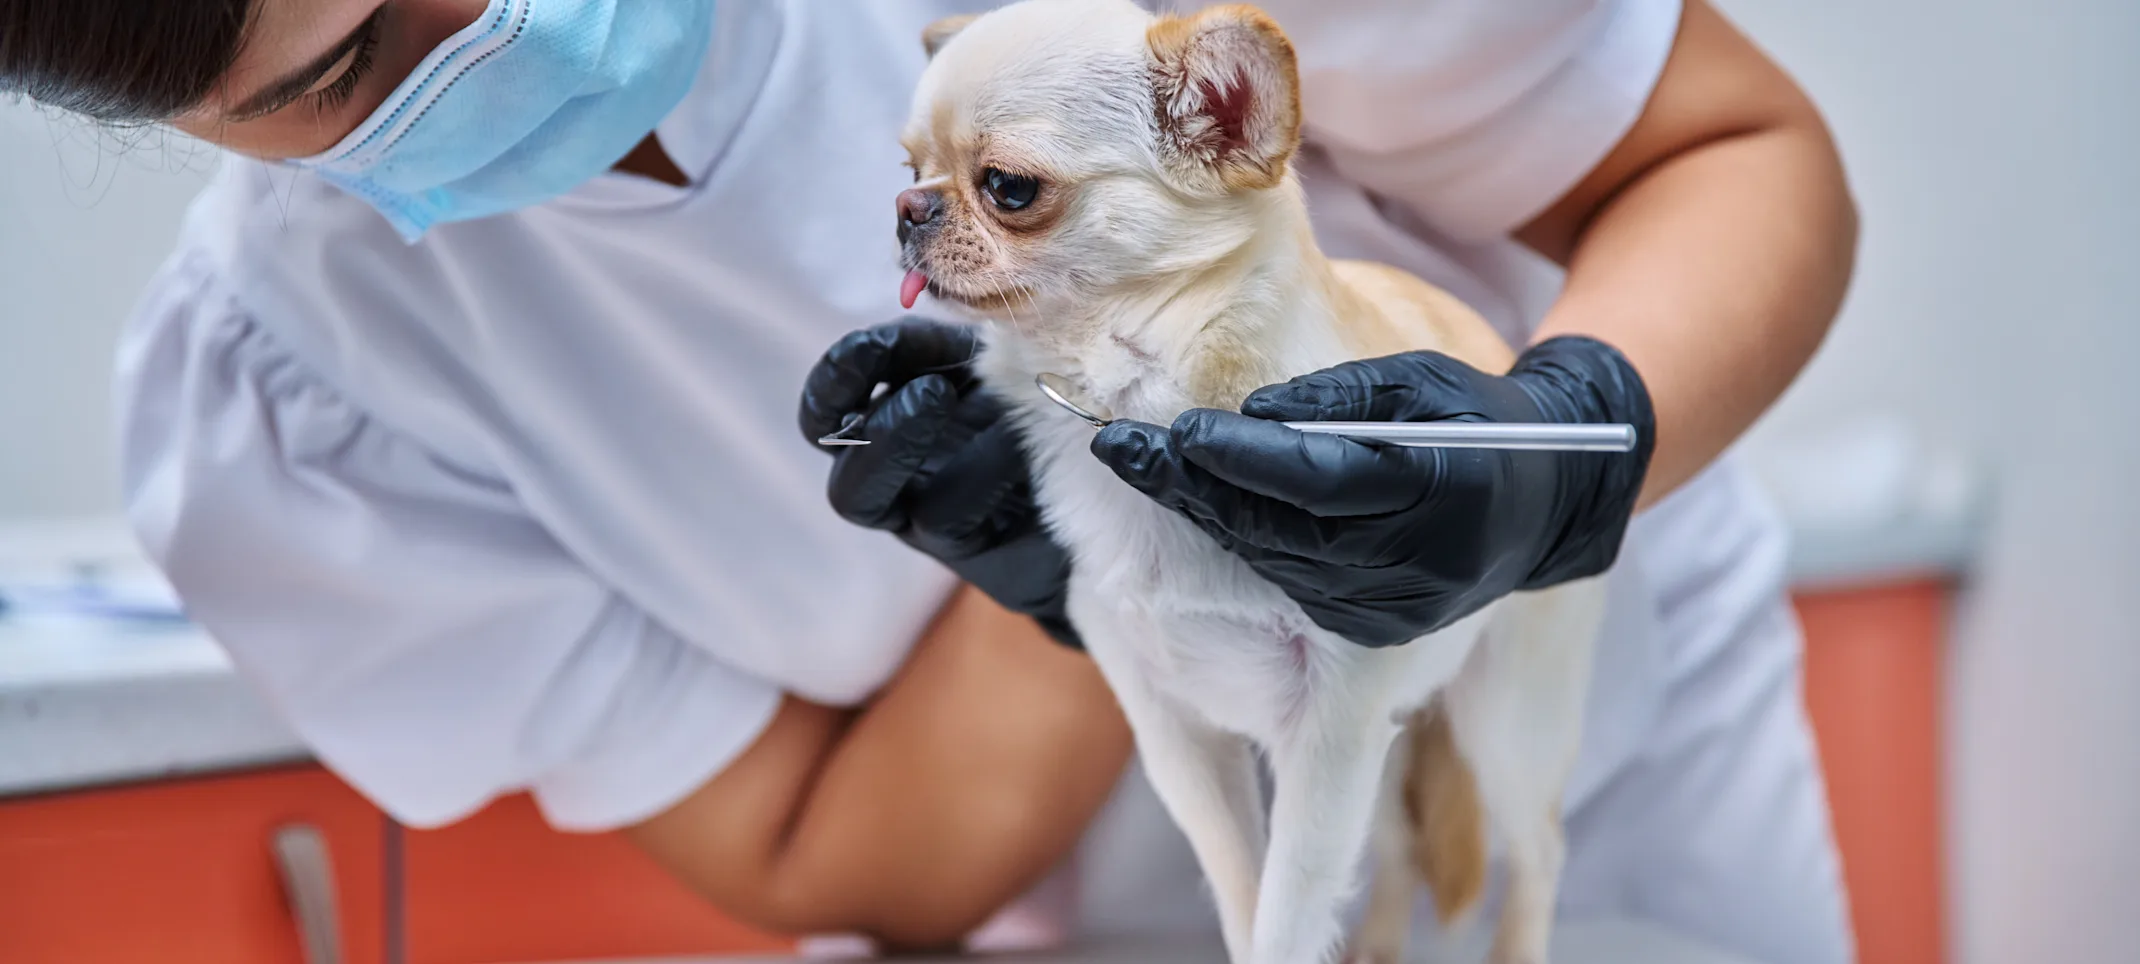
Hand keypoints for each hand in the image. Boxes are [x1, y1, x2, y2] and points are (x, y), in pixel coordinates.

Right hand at [800, 319, 1080, 647]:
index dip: (840, 371)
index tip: (876, 344)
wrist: (1106, 494)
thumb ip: (965, 337)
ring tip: (965, 411)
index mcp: (890, 408)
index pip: (828, 398)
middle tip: (933, 389)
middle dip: (870, 409)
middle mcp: (888, 464)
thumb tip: (939, 295)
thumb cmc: (1047, 411)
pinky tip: (1020, 450)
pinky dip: (977, 473)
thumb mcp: (1006, 362)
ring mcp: (915, 512)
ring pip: (863, 494)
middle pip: (831, 446)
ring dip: (904, 443)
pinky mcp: (959, 550)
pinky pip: (944, 517)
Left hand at [1089, 336, 1655, 646]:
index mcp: (1436, 487)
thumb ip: (1339, 398)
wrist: (1550, 503)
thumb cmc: (1472, 420)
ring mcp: (1399, 607)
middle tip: (1122, 447)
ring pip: (1277, 565)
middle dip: (1194, 488)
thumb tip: (1253, 416)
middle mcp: (1417, 561)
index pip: (1318, 479)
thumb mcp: (1419, 381)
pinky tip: (1205, 508)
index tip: (1175, 431)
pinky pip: (1296, 591)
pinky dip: (1248, 549)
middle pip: (1281, 529)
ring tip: (1148, 468)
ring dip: (1208, 518)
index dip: (1241, 457)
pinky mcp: (1383, 632)